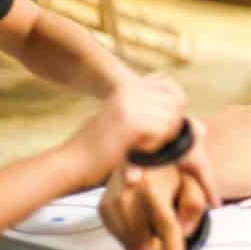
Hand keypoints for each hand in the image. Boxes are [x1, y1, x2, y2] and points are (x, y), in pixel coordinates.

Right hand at [63, 74, 185, 183]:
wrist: (69, 162)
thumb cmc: (95, 147)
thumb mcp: (120, 118)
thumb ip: (147, 110)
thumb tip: (181, 108)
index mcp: (129, 87)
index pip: (172, 88)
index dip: (176, 107)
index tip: (168, 124)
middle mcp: (131, 91)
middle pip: (176, 103)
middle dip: (173, 125)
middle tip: (153, 142)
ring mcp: (132, 105)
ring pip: (172, 119)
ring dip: (163, 137)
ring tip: (142, 147)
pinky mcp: (132, 122)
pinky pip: (163, 132)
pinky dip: (155, 146)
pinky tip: (137, 151)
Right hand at [99, 165, 208, 249]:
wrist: (142, 151)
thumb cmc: (171, 169)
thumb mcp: (191, 181)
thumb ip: (194, 207)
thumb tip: (183, 232)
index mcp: (154, 189)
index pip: (166, 227)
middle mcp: (129, 196)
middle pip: (145, 244)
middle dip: (158, 242)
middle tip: (165, 223)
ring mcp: (112, 203)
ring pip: (131, 245)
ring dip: (145, 238)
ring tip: (150, 214)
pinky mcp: (103, 208)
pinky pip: (120, 238)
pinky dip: (132, 233)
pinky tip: (138, 213)